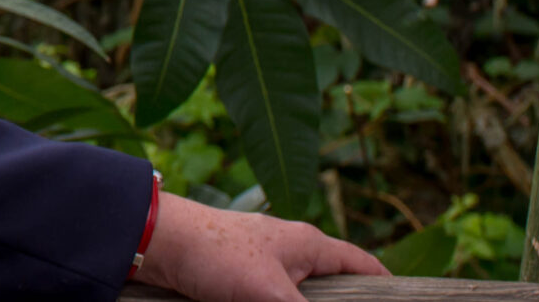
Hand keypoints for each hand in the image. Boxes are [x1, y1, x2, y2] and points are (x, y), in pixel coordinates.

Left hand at [133, 191, 387, 301]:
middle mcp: (290, 252)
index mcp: (308, 244)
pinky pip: (270, 301)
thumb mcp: (272, 295)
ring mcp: (262, 266)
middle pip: (332, 287)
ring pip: (299, 297)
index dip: (385, 286)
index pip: (361, 264)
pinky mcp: (236, 282)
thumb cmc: (214, 255)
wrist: (154, 242)